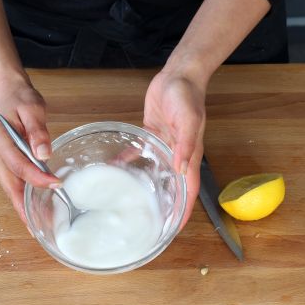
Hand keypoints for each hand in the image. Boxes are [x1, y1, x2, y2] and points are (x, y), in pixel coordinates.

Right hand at [0, 77, 58, 222]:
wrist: (8, 92)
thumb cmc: (20, 99)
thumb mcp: (33, 108)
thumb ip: (37, 131)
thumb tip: (43, 154)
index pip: (19, 165)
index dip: (37, 178)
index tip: (57, 184)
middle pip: (10, 185)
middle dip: (25, 207)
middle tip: (41, 225)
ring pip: (9, 188)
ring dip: (23, 206)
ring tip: (40, 223)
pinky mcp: (2, 162)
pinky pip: (12, 182)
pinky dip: (22, 196)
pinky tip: (33, 208)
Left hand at [144, 69, 205, 228]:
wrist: (178, 75)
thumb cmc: (186, 96)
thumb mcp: (188, 120)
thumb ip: (186, 144)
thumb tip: (180, 169)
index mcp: (188, 155)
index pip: (189, 190)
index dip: (183, 211)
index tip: (174, 229)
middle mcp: (176, 154)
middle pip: (171, 186)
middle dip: (164, 205)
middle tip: (148, 222)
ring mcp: (162, 145)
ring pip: (154, 172)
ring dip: (145, 186)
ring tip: (129, 202)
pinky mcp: (150, 134)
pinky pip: (138, 152)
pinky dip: (128, 161)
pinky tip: (115, 168)